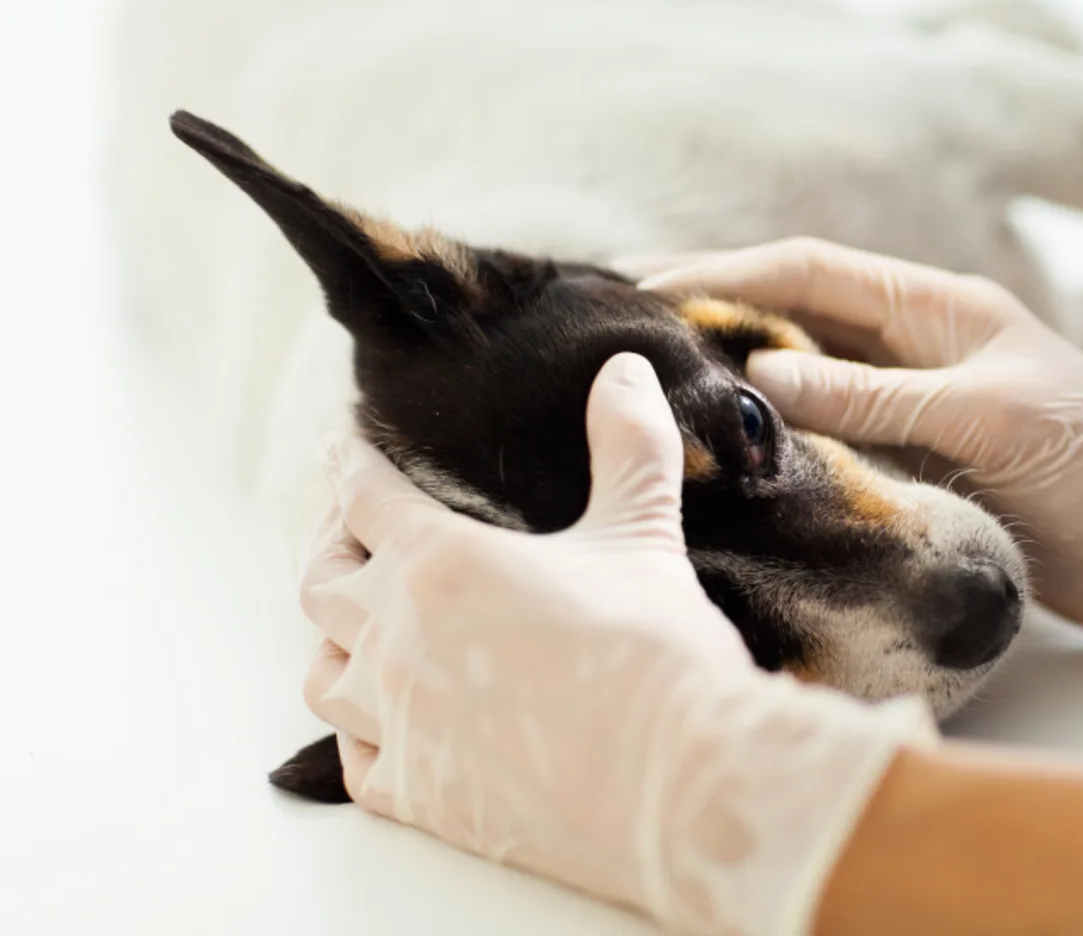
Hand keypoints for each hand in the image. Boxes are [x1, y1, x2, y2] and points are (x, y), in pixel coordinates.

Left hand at [298, 352, 935, 934]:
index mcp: (440, 562)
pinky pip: (354, 761)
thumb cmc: (656, 650)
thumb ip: (627, 444)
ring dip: (335, 643)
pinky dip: (360, 735)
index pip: (364, 495)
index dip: (354, 463)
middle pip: (320, 581)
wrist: (678, 781)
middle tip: (354, 534)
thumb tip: (624, 369)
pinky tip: (388, 727)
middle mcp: (397, 639)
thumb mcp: (642, 531)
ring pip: (321, 675)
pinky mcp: (418, 797)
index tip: (348, 446)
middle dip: (332, 546)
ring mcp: (398, 725)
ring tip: (360, 630)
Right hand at [632, 239, 1082, 662]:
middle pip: (796, 314)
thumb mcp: (990, 420)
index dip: (722, 273)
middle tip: (624, 331)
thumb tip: (760, 373)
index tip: (642, 288)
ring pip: (806, 376)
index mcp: (941, 307)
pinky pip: (831, 437)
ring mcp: (919, 406)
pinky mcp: (922, 463)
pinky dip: (776, 438)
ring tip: (654, 389)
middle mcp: (920, 347)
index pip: (809, 270)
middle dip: (712, 314)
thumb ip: (877, 394)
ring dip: (735, 376)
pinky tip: (728, 456)